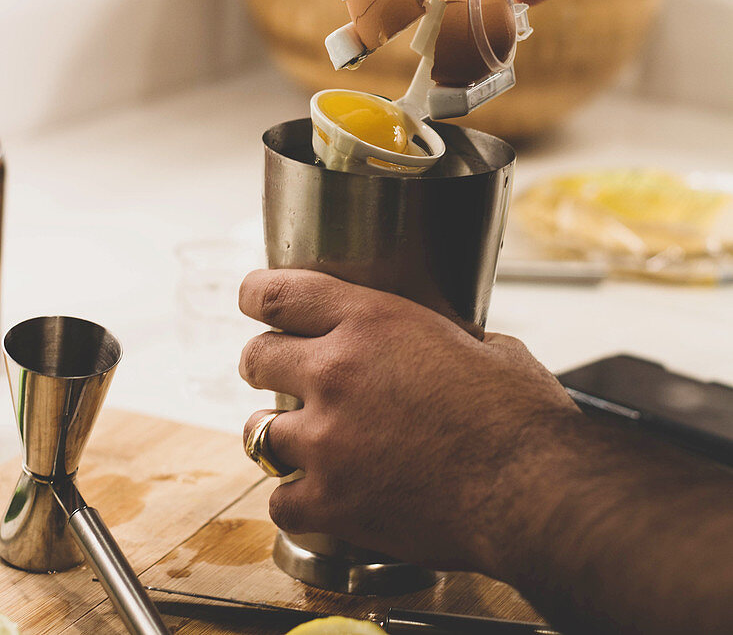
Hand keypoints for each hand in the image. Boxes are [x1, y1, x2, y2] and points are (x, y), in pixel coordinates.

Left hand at [239, 269, 576, 576]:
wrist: (530, 489)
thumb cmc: (520, 416)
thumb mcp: (485, 344)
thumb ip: (446, 335)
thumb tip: (454, 341)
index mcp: (371, 321)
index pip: (276, 293)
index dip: (256, 295)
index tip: (254, 301)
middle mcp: (336, 371)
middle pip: (255, 358)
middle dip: (266, 364)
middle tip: (283, 376)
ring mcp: (325, 440)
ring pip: (257, 431)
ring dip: (278, 434)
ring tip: (304, 442)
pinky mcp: (329, 501)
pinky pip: (280, 499)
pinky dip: (296, 499)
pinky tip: (320, 496)